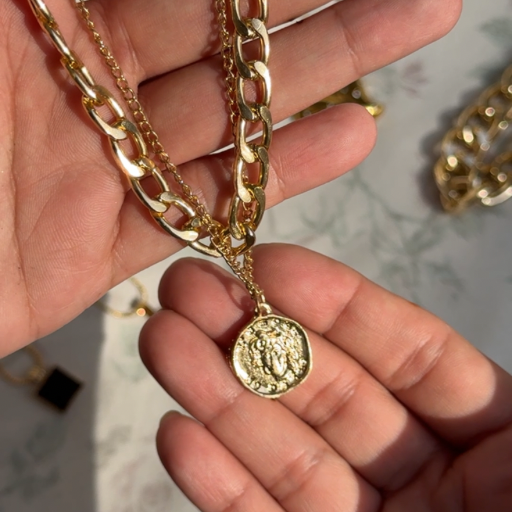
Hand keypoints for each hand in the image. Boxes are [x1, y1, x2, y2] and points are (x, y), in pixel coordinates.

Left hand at [0, 0, 459, 354]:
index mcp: (35, 15)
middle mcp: (79, 86)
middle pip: (219, 35)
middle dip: (316, 7)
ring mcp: (100, 170)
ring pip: (228, 122)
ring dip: (319, 82)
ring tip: (406, 36)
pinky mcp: (102, 248)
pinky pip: (203, 210)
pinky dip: (276, 179)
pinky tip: (347, 142)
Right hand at [141, 244, 511, 511]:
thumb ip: (478, 406)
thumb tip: (407, 333)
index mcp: (495, 441)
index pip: (405, 352)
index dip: (334, 304)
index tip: (268, 265)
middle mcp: (423, 478)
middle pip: (327, 391)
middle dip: (252, 333)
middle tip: (188, 287)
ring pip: (282, 452)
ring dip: (216, 393)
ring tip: (162, 340)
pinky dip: (218, 482)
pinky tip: (178, 432)